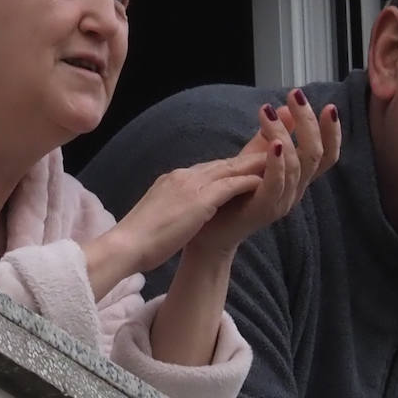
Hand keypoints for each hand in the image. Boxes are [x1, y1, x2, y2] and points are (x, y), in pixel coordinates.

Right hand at [85, 153, 268, 297]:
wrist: (124, 246)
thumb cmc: (137, 240)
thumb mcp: (157, 216)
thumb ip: (171, 207)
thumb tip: (179, 212)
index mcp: (171, 181)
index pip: (205, 170)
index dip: (226, 167)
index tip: (243, 165)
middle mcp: (181, 177)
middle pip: (219, 164)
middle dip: (243, 159)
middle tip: (266, 152)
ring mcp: (190, 186)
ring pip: (227, 169)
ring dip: (251, 164)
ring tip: (273, 160)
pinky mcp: (198, 201)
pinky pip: (229, 186)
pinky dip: (247, 181)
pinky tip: (263, 180)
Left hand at [187, 88, 341, 258]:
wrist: (209, 233)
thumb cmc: (231, 197)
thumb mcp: (252, 160)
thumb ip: (270, 136)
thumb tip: (287, 106)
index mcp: (297, 179)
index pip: (326, 155)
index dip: (332, 132)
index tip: (329, 106)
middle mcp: (296, 191)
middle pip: (316, 154)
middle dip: (309, 122)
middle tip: (296, 96)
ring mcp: (282, 201)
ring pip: (297, 165)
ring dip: (284, 134)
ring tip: (268, 112)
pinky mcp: (265, 209)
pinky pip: (277, 184)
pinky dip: (278, 163)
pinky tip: (274, 143)